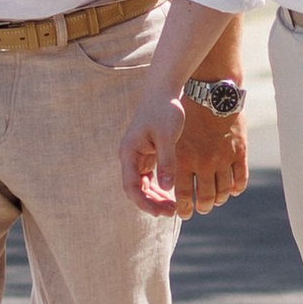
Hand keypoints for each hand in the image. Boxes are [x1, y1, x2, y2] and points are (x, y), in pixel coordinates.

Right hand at [120, 86, 186, 213]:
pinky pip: (149, 177)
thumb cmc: (165, 110)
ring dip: (155, 197)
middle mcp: (129, 156)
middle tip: (172, 213)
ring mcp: (137, 156)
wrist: (164, 90)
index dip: (144, 202)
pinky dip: (159, 187)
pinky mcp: (147, 153)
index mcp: (129, 152)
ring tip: (173, 208)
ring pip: (143, 185)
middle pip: (136, 189)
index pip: (131, 186)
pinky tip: (171, 195)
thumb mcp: (168, 136)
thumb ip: (166, 161)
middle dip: (152, 203)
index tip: (160, 212)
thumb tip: (166, 188)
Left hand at [168, 95, 248, 217]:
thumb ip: (170, 160)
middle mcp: (205, 162)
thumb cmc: (188, 112)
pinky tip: (231, 190)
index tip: (184, 212)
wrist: (212, 91)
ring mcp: (224, 158)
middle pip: (206, 197)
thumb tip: (163, 183)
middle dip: (203, 207)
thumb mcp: (172, 136)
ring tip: (215, 200)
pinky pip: (240, 179)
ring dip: (219, 199)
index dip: (184, 208)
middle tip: (201, 208)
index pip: (184, 194)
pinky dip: (235, 189)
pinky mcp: (239, 151)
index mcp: (185, 159)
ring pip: (223, 191)